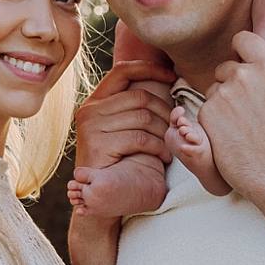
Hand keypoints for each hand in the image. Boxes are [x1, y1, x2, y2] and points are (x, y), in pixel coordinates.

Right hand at [70, 34, 175, 212]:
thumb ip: (131, 107)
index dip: (150, 68)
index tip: (173, 75)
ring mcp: (91, 127)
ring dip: (164, 132)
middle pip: (139, 96)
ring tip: (170, 146)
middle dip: (165, 110)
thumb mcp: (122, 128)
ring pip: (142, 117)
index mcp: (94, 101)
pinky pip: (139, 138)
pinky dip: (158, 147)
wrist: (100, 196)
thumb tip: (161, 80)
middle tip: (176, 126)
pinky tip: (164, 157)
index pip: (122, 70)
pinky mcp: (98, 145)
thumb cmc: (120, 162)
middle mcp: (89, 110)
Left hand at [170, 30, 264, 206]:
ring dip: (223, 101)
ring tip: (241, 125)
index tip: (244, 62)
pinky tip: (231, 135)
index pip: (243, 39)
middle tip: (247, 107)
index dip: (241, 49)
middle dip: (233, 81)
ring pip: (214, 89)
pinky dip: (214, 120)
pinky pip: (205, 109)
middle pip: (226, 67)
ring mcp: (221, 95)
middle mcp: (241, 76)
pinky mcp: (207, 115)